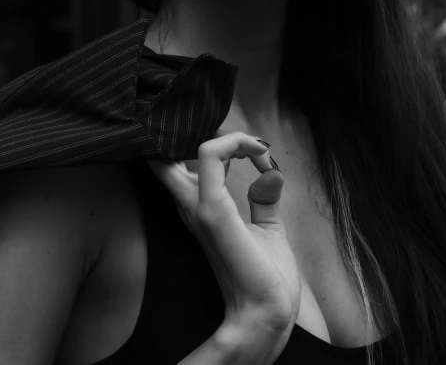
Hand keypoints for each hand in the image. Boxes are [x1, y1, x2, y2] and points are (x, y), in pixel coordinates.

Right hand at [147, 130, 301, 332]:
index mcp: (202, 208)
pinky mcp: (213, 212)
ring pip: (199, 147)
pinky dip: (235, 143)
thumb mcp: (268, 227)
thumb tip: (270, 172)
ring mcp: (201, 207)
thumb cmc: (268, 276)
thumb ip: (263, 198)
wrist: (269, 312)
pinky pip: (211, 157)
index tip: (255, 149)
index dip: (212, 143)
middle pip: (176, 152)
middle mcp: (194, 205)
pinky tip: (259, 154)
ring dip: (233, 136)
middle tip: (247, 141)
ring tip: (260, 148)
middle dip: (207, 132)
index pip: (181, 163)